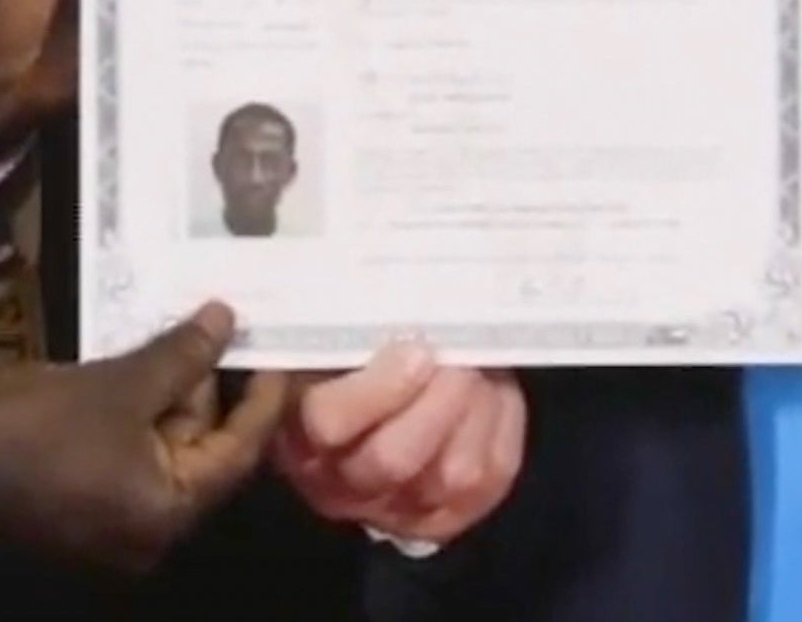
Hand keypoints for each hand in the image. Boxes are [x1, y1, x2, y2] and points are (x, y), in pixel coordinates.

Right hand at [0, 303, 290, 572]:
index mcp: (170, 514)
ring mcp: (116, 529)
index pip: (239, 452)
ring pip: (166, 456)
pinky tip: (143, 371)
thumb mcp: (119, 384)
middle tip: (225, 331)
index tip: (277, 350)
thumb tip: (227, 318)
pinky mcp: (85, 514)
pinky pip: (133, 464)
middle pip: (203, 455)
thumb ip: (182, 355)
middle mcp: (153, 535)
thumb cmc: (40, 426)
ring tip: (184, 339)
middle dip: (212, 393)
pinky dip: (142, 422)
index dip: (262, 398)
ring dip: (174, 401)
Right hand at [272, 341, 523, 547]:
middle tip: (456, 356)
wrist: (384, 406)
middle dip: (438, 400)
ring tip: (476, 367)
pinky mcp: (452, 515)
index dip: (379, 387)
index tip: (414, 347)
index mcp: (300, 432)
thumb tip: (392, 288)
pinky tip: (491, 390)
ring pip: (453, 474)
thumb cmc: (355, 357)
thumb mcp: (336, 337)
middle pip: (393, 459)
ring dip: (476, 408)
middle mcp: (342, 485)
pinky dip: (502, 423)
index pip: (329, 423)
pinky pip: (493, 474)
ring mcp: (400, 509)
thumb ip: (351, 322)